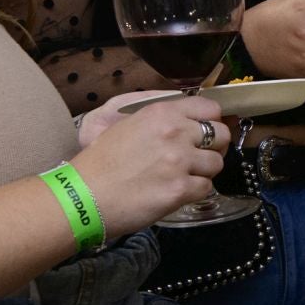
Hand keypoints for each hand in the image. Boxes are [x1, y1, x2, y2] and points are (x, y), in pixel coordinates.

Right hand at [69, 95, 229, 236]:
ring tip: (184, 177)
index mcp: (161, 113)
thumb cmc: (100, 163)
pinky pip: (207, 188)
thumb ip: (161, 121)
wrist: (83, 196)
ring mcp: (179, 162)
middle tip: (200, 157)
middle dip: (215, 147)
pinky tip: (177, 192)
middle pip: (221, 134)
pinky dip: (196, 192)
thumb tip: (188, 123)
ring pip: (217, 163)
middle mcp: (174, 133)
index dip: (213, 121)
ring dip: (205, 171)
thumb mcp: (129, 125)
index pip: (210, 108)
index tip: (207, 132)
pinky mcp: (179, 189)